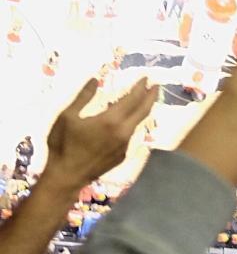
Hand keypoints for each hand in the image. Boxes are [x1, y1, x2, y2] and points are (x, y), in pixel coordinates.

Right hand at [41, 78, 157, 191]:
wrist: (67, 176)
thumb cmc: (63, 144)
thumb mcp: (67, 116)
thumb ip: (83, 97)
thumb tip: (95, 79)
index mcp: (111, 121)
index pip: (132, 100)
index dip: (140, 88)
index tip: (146, 78)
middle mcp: (123, 132)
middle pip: (143, 111)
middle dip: (151, 97)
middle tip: (156, 86)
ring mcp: (125, 145)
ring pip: (138, 124)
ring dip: (143, 110)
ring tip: (143, 101)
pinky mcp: (122, 155)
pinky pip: (130, 135)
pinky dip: (131, 124)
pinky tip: (127, 121)